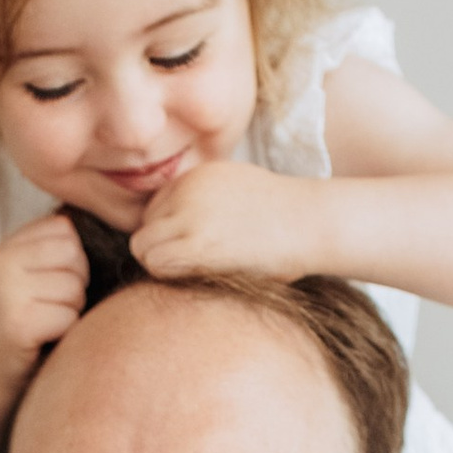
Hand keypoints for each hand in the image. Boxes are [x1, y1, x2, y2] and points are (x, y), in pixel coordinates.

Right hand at [0, 213, 89, 389]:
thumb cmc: (21, 323)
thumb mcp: (30, 276)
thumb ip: (57, 250)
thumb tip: (118, 231)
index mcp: (8, 246)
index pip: (65, 229)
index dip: (73, 259)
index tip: (52, 284)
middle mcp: (3, 263)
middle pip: (74, 256)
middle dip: (75, 284)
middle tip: (51, 308)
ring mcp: (8, 292)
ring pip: (75, 288)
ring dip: (71, 312)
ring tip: (45, 324)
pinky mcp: (18, 324)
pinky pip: (69, 318)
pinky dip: (65, 334)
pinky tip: (43, 341)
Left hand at [132, 165, 331, 283]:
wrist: (310, 222)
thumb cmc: (285, 220)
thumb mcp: (239, 192)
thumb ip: (206, 203)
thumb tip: (182, 232)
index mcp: (197, 175)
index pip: (155, 209)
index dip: (169, 234)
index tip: (196, 250)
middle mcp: (186, 188)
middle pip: (145, 226)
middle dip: (162, 248)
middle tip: (192, 266)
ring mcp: (189, 213)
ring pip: (142, 245)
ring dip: (161, 264)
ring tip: (194, 273)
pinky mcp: (196, 242)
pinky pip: (154, 262)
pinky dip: (167, 275)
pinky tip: (197, 277)